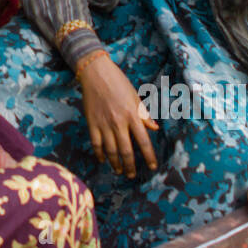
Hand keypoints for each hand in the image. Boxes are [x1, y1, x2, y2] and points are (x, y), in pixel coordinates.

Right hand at [76, 54, 157, 177]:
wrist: (96, 73)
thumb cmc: (118, 82)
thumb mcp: (135, 97)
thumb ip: (144, 114)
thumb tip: (155, 129)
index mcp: (132, 115)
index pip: (144, 141)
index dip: (149, 156)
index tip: (152, 167)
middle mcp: (119, 122)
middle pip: (126, 151)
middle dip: (130, 165)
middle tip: (131, 175)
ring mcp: (104, 124)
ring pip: (110, 150)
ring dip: (115, 163)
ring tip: (119, 170)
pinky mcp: (92, 123)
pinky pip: (96, 143)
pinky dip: (99, 154)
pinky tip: (102, 160)